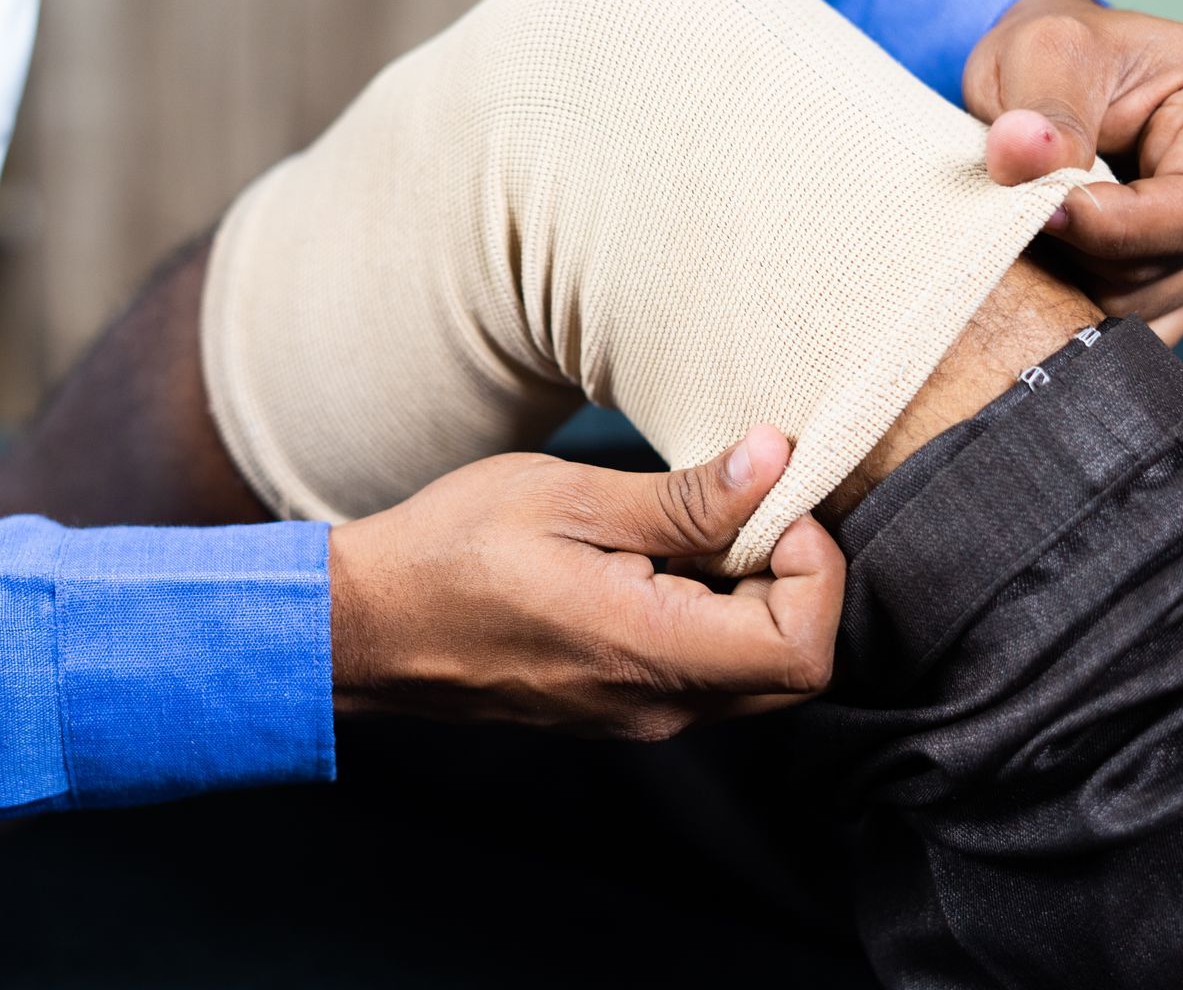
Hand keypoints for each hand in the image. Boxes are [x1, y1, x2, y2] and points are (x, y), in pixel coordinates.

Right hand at [326, 425, 843, 739]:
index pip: (803, 646)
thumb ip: (684, 497)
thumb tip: (777, 463)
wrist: (368, 626)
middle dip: (791, 577)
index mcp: (647, 653)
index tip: (768, 505)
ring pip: (756, 671)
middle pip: (794, 665)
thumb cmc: (451, 551)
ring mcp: (641, 718)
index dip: (813, 568)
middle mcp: (658, 707)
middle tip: (732, 507)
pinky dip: (713, 614)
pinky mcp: (624, 708)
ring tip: (682, 528)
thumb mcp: (568, 498)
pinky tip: (656, 560)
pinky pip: (708, 673)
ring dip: (750, 594)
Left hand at [964, 0, 1182, 342]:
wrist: (1057, 73)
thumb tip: (1025, 157)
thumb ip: (1042, 108)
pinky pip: (1135, 328)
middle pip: (1169, 269)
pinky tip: (1050, 268)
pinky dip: (1081, 310)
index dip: (1115, 227)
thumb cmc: (1061, 51)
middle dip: (1083, 253)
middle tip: (1018, 210)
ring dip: (1074, 281)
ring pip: (1144, 308)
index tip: (1041, 214)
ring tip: (1033, 227)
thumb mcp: (1043, 51)